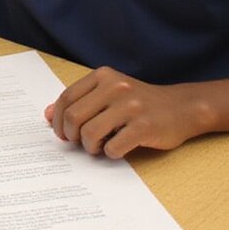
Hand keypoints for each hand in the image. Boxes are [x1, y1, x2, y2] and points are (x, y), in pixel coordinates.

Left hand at [44, 66, 201, 158]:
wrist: (182, 108)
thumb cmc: (139, 103)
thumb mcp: (108, 93)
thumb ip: (79, 101)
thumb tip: (46, 115)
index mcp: (103, 76)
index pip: (66, 98)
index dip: (57, 119)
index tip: (60, 132)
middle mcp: (115, 87)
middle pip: (74, 117)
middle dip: (70, 135)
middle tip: (77, 143)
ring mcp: (130, 106)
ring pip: (90, 133)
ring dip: (89, 146)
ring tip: (96, 147)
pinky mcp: (144, 126)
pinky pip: (113, 146)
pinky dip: (109, 153)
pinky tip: (115, 149)